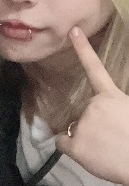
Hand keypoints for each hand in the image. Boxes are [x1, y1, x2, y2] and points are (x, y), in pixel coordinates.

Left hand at [56, 27, 128, 185]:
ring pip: (75, 129)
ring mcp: (82, 125)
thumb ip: (116, 109)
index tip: (73, 31)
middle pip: (84, 112)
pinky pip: (62, 143)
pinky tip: (88, 154)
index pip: (95, 68)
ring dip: (85, 138)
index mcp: (112, 97)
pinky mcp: (74, 145)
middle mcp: (93, 106)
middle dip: (93, 123)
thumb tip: (108, 116)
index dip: (84, 48)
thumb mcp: (127, 111)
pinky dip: (71, 148)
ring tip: (105, 149)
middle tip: (110, 138)